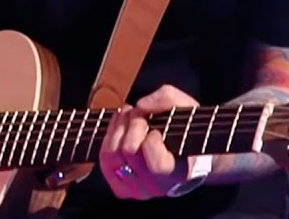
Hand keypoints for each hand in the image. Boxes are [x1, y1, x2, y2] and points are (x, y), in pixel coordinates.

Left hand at [98, 85, 198, 199]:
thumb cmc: (183, 131)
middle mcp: (156, 187)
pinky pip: (104, 161)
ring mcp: (137, 190)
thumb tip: (141, 105)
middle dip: (132, 124)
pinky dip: (109, 139)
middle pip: (129, 151)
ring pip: (112, 156)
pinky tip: (118, 126)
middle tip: (139, 114)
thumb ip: (167, 99)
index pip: (157, 164)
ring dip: (117, 129)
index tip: (157, 128)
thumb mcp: (184, 107)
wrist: (182, 156)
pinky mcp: (122, 187)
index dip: (152, 139)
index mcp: (177, 174)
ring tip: (127, 115)